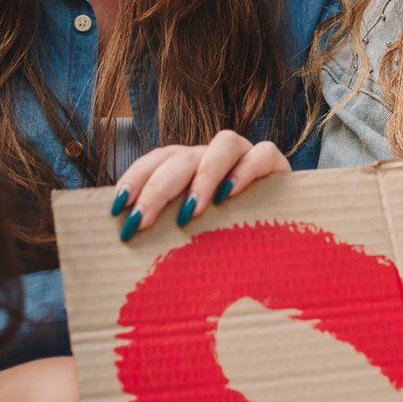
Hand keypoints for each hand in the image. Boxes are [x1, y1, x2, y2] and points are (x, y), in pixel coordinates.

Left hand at [109, 130, 290, 240]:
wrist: (283, 241)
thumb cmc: (230, 243)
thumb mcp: (194, 237)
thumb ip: (168, 236)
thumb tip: (130, 257)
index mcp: (187, 167)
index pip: (156, 160)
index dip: (135, 179)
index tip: (119, 208)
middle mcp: (212, 156)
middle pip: (182, 157)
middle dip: (158, 189)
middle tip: (142, 222)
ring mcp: (245, 155)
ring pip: (223, 144)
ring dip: (203, 177)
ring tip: (190, 212)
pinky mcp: (275, 162)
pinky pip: (262, 153)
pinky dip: (245, 171)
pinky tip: (230, 195)